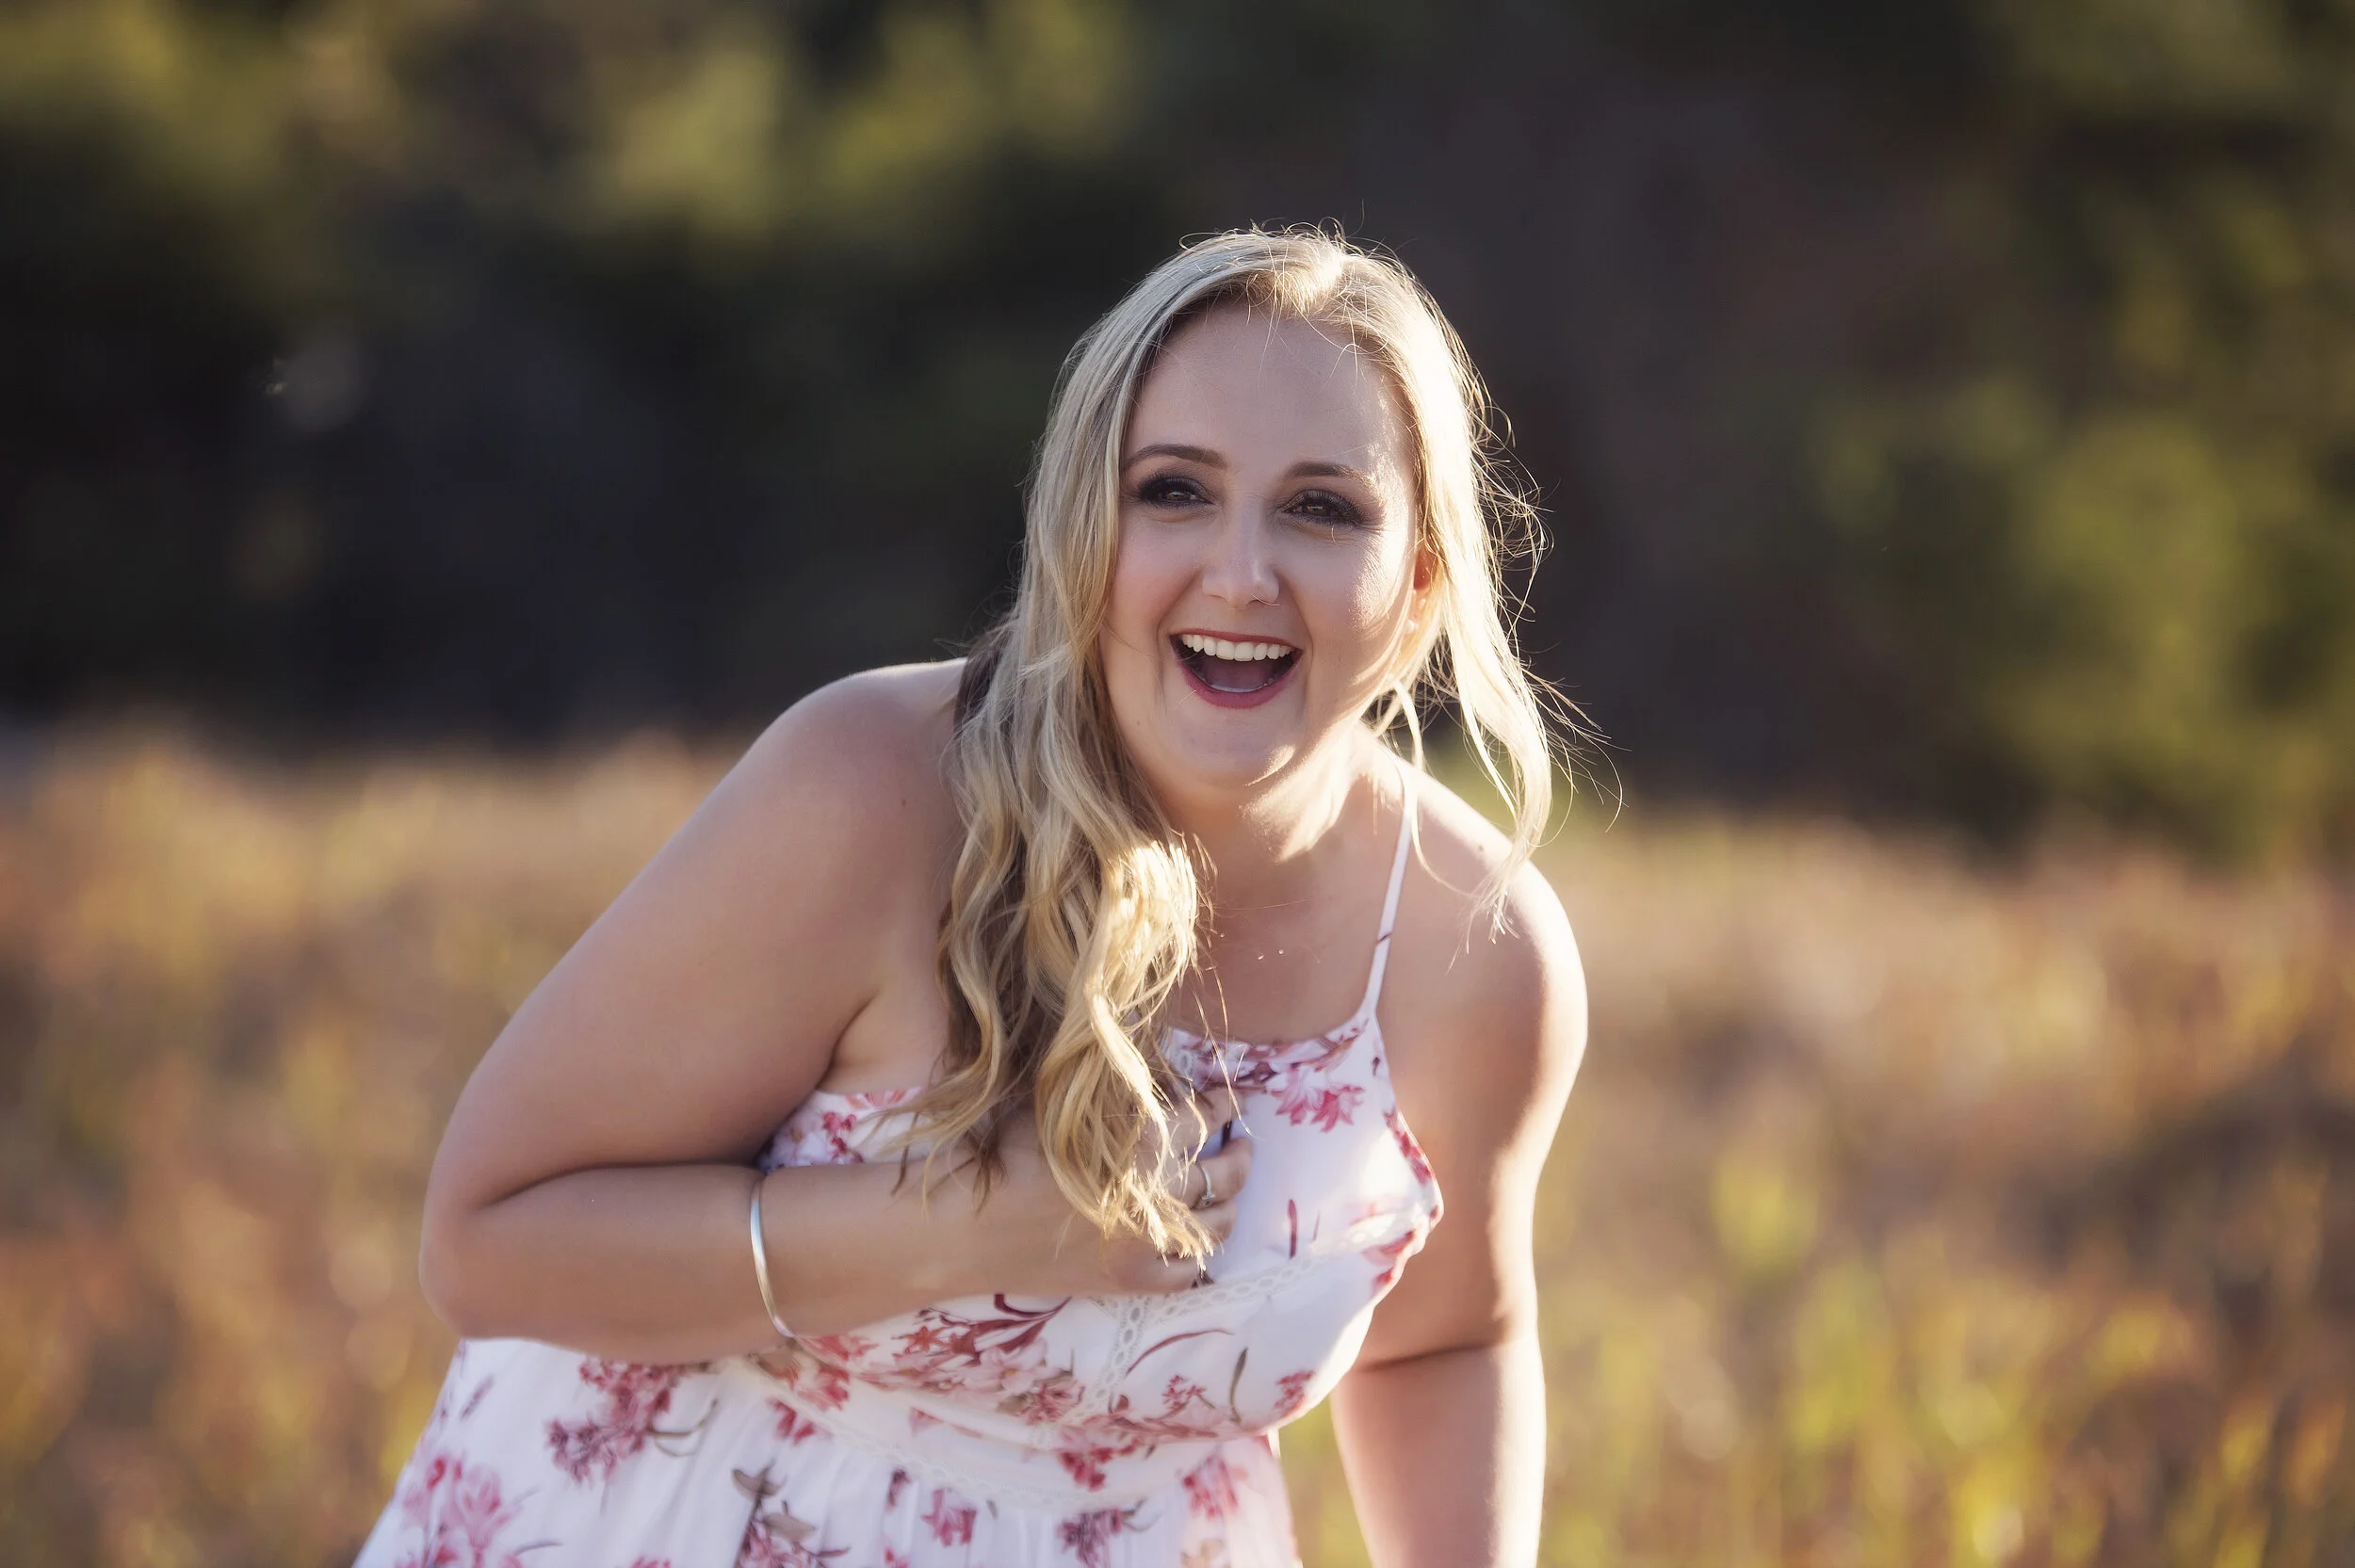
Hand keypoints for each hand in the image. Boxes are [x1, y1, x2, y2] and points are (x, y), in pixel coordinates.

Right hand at [981, 1085, 1253, 1297]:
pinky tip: (1198, 1243)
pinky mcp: (1130, 1283)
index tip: (1225, 1097)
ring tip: (1231, 1187)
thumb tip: (1155, 1081)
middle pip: (1223, 1171)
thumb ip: (1114, 1097)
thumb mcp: (1060, 1106)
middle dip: (1239, 1151)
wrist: (965, 1228)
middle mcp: (1158, 1196)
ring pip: (1216, 1224)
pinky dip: (1198, 1259)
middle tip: (1242, 1140)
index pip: (1202, 1118)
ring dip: (1230, 1201)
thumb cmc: (1004, 1154)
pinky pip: (1185, 1275)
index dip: (1219, 1105)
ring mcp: (1148, 1245)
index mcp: (1144, 1144)